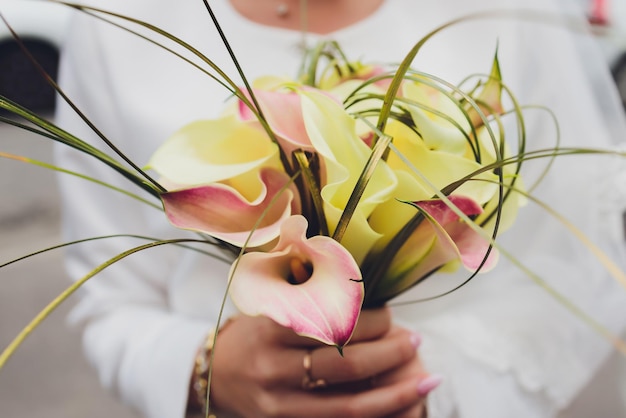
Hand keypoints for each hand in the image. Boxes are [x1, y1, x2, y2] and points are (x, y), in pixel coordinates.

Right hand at [207, 309, 435, 417]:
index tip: (390, 314)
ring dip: (395, 392)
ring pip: (349, 404)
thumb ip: (308, 294)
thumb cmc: (253, 333)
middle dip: (389, 352)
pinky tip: (402, 407)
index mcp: (271, 328)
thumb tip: (365, 288)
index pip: (333, 323)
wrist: (215, 376)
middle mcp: (273, 368)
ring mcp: (280, 404)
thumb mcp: (270, 305)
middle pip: (346, 363)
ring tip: (426, 378)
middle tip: (414, 340)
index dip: (370, 320)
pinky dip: (376, 416)